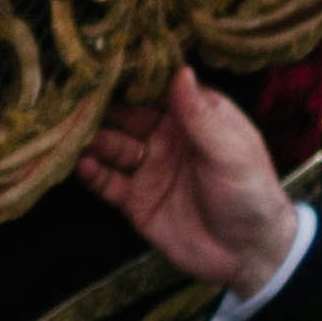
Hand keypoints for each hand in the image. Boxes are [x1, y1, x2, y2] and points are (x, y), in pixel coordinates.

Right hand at [78, 61, 298, 295]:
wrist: (250, 257)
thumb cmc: (251, 195)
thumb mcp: (231, 154)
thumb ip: (200, 117)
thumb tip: (180, 70)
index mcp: (192, 118)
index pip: (155, 89)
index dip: (129, 77)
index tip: (100, 63)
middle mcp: (165, 137)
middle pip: (124, 115)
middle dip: (99, 107)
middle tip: (70, 98)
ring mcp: (148, 168)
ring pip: (110, 145)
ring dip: (91, 138)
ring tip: (71, 132)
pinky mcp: (134, 200)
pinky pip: (106, 182)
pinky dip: (91, 173)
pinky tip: (83, 165)